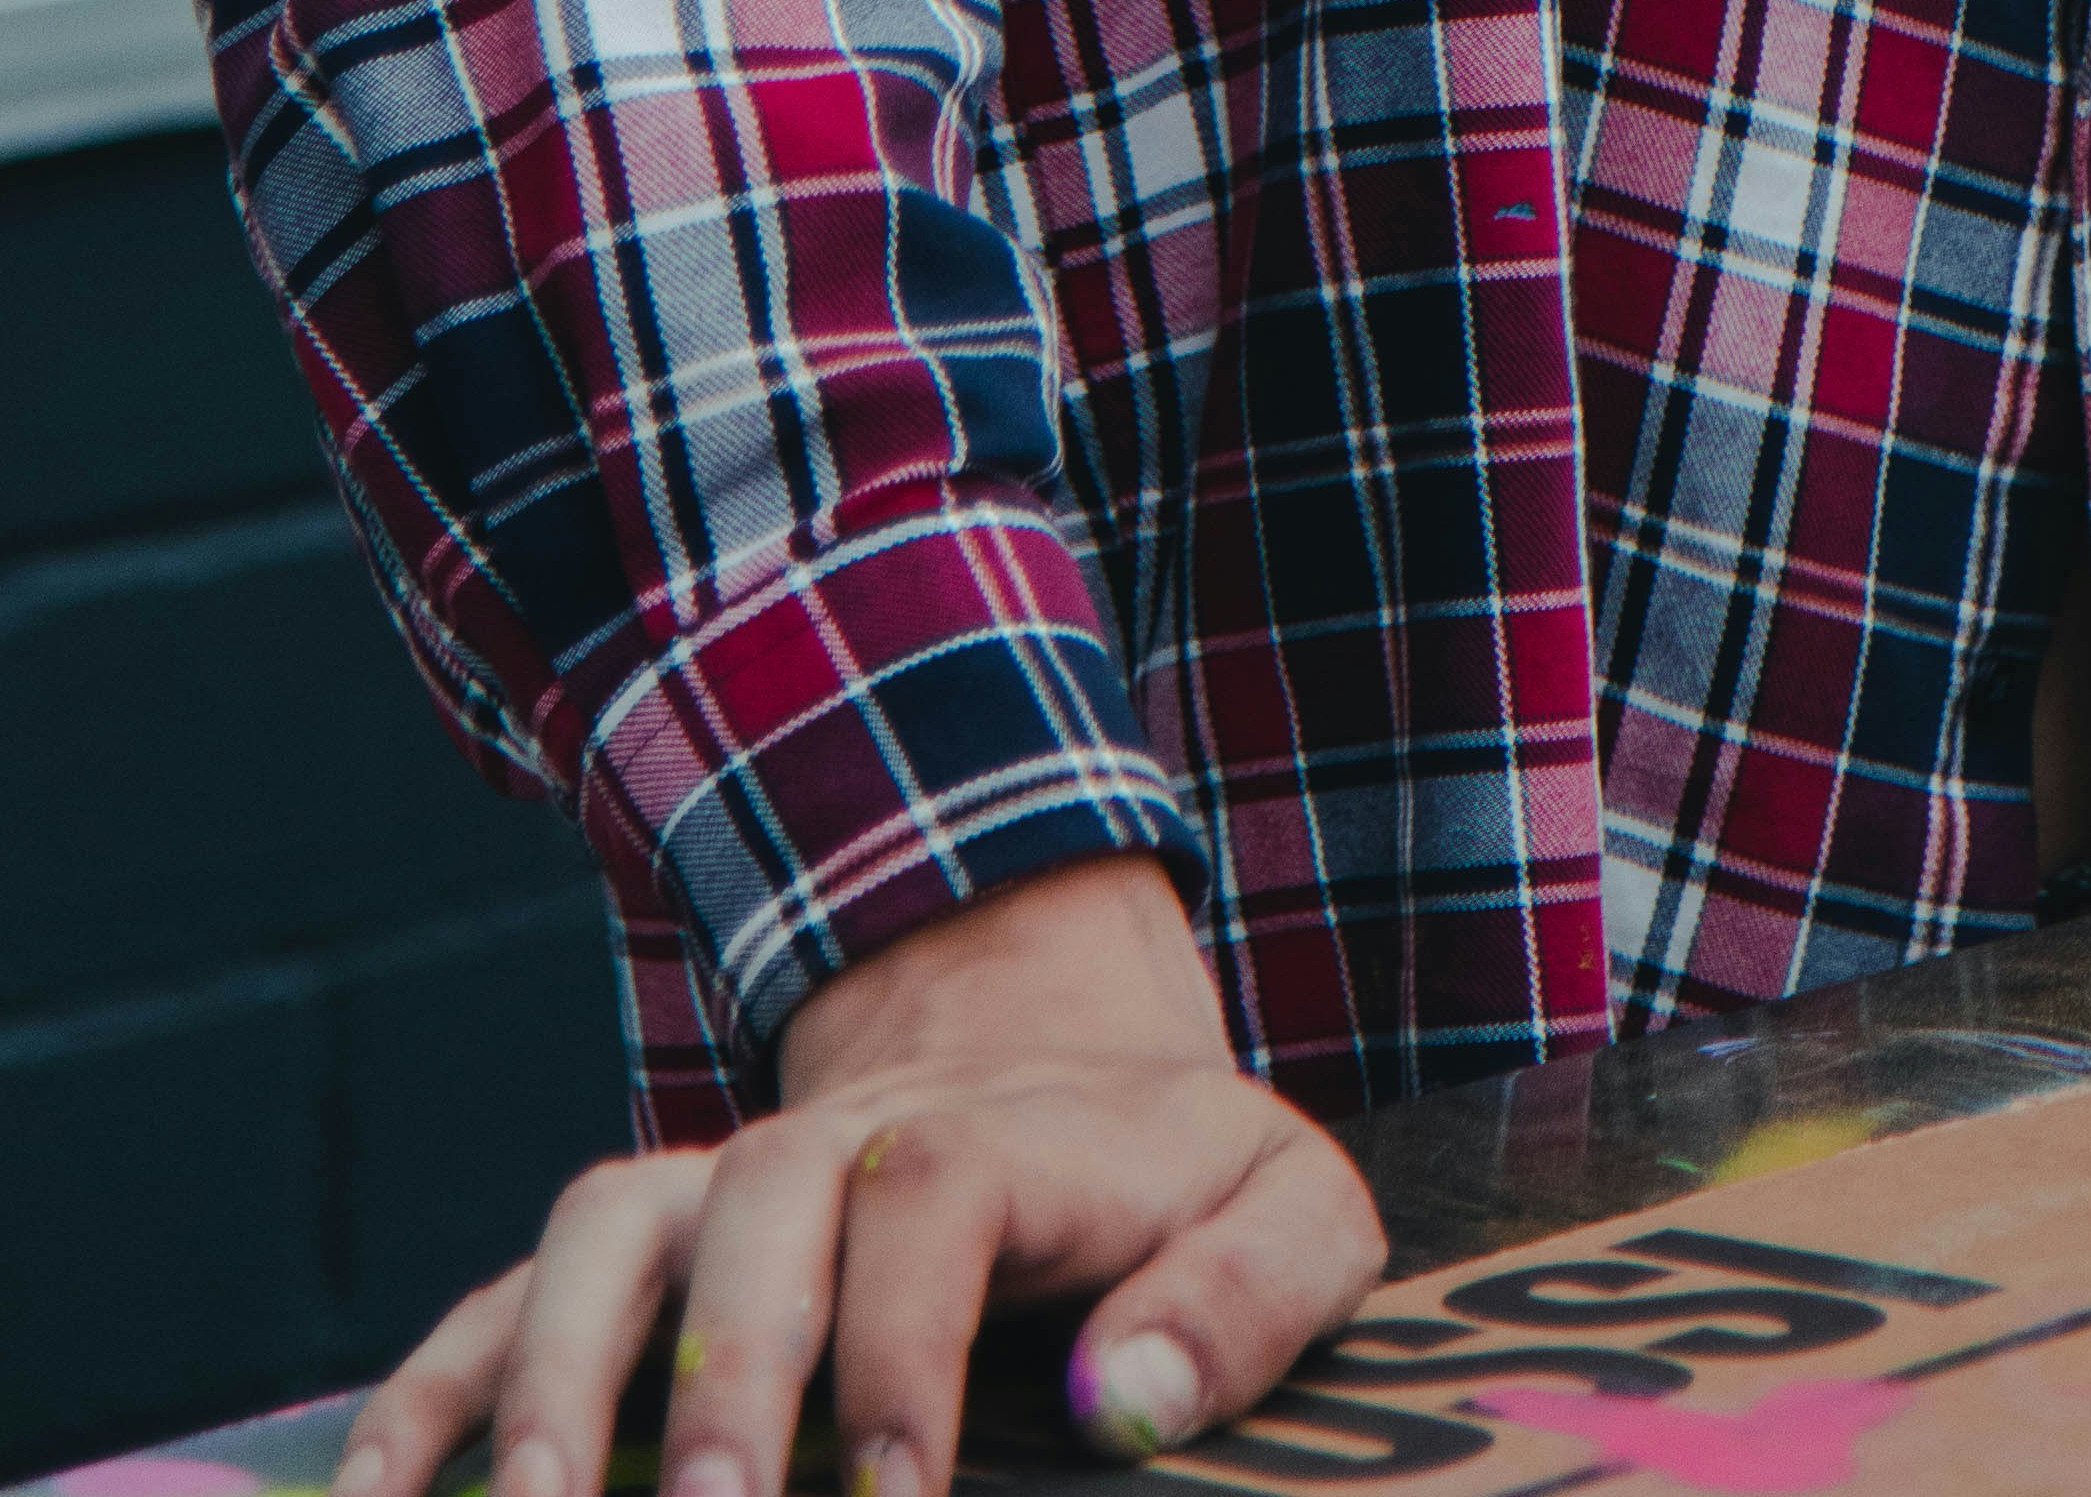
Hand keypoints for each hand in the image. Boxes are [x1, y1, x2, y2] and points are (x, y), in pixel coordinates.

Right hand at [332, 857, 1382, 1496]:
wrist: (1069, 1064)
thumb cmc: (1182, 1186)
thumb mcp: (1291, 1213)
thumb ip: (1244, 1299)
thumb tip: (1128, 1397)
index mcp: (1002, 1131)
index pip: (929, 1196)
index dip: (901, 1346)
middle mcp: (837, 1140)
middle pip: (756, 1207)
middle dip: (721, 1376)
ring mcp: (718, 1189)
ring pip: (604, 1231)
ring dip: (548, 1375)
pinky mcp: (641, 1252)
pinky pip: (503, 1299)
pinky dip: (428, 1392)